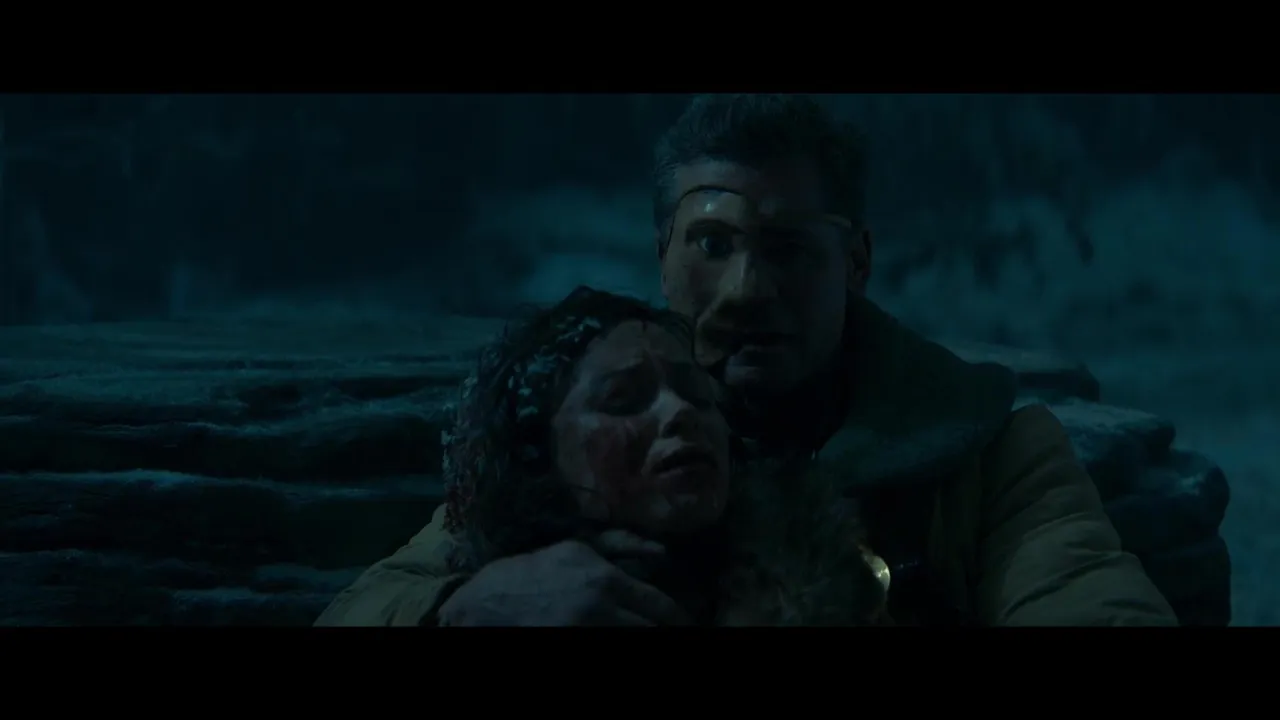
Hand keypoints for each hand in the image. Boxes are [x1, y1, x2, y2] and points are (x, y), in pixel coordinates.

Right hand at [436, 530, 691, 625]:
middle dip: (664, 630)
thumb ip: (622, 546)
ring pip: (634, 638)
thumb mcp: (578, 548)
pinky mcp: (571, 643)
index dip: (680, 619)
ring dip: (644, 634)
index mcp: (606, 581)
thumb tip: (662, 551)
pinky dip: (619, 639)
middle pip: (652, 630)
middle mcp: (599, 610)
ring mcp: (585, 632)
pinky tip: (619, 634)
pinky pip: (609, 644)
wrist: (487, 602)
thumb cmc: (537, 570)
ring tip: (650, 631)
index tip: (689, 623)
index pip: (661, 608)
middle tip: (676, 628)